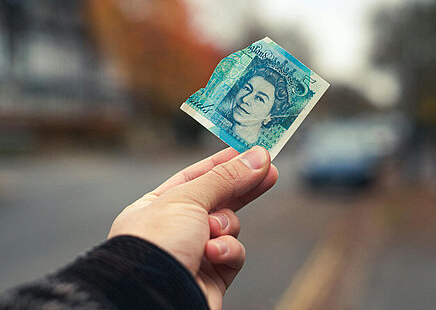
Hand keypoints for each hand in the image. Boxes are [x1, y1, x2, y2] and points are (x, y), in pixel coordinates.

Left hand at [108, 146, 278, 309]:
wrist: (153, 300)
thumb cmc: (155, 246)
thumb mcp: (187, 199)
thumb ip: (225, 178)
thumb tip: (257, 157)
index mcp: (158, 205)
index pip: (195, 176)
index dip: (223, 162)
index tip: (249, 151)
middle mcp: (175, 228)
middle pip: (218, 199)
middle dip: (243, 186)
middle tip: (271, 170)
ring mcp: (194, 252)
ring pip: (229, 227)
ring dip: (225, 227)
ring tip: (212, 233)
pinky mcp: (212, 276)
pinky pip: (232, 254)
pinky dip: (227, 252)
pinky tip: (214, 255)